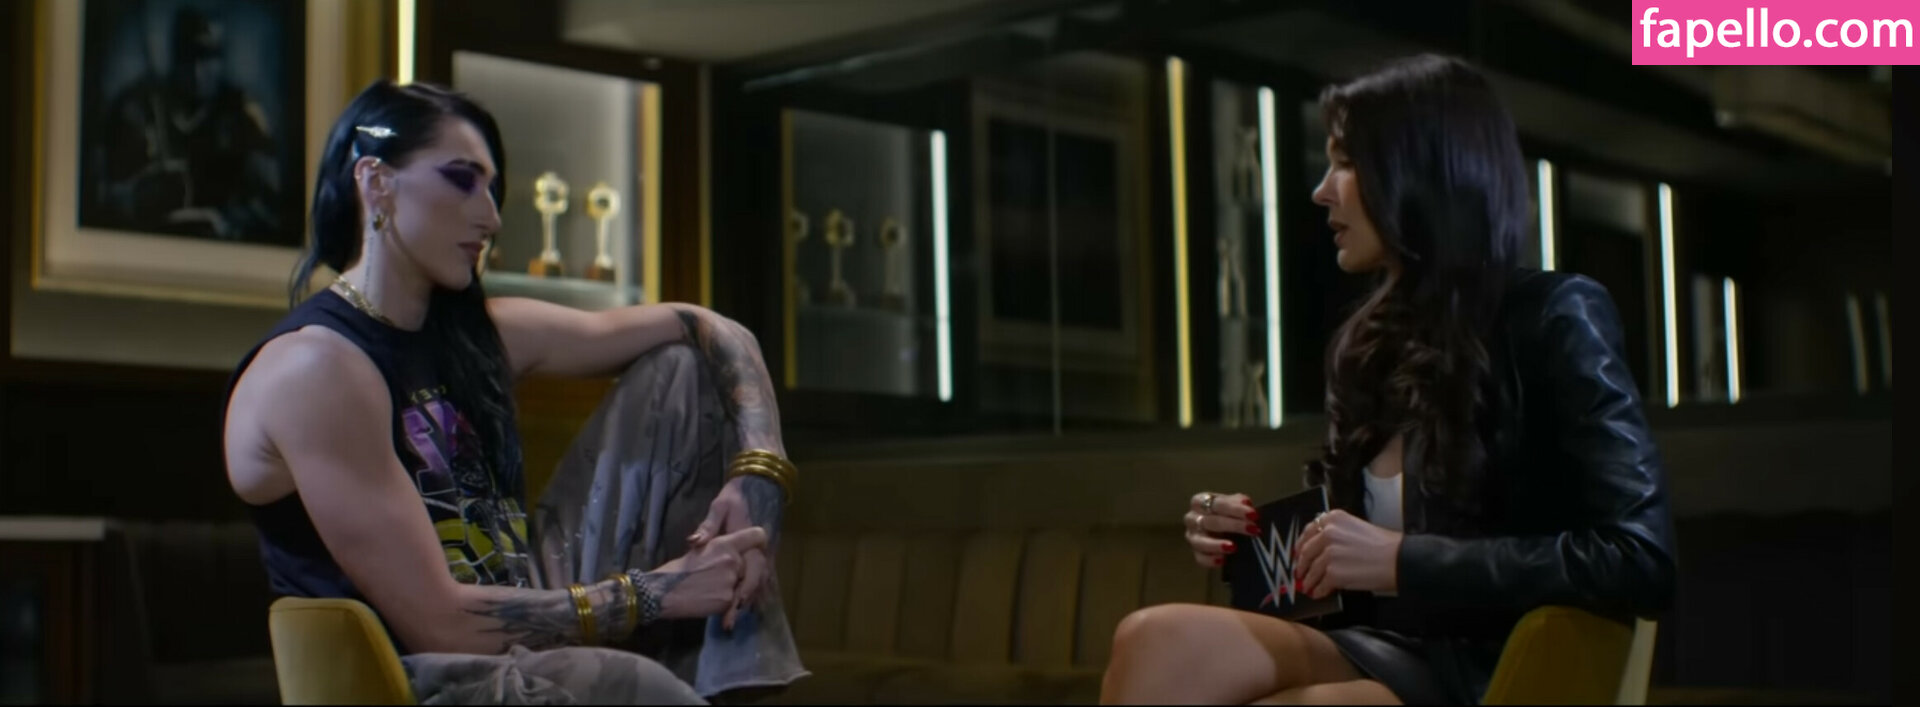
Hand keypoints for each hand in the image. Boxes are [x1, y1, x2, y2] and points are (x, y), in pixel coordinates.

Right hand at [648, 526, 767, 621]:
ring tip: (713, 590)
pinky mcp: (728, 600)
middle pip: (753, 565)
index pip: (756, 535)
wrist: (664, 591)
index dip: (758, 541)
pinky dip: (727, 603)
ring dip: (735, 588)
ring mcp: (732, 581)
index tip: (757, 547)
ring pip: (745, 584)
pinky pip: (736, 601)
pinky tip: (711, 600)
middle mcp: (733, 561)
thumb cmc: (678, 570)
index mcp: (725, 544)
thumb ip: (722, 549)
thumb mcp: (700, 550)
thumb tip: (736, 550)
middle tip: (726, 577)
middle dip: (743, 572)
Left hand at [687, 475, 783, 629]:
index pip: (751, 571)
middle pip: (756, 582)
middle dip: (743, 603)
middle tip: (729, 622)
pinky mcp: (764, 552)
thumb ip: (708, 527)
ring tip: (733, 619)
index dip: (743, 590)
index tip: (732, 606)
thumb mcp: (719, 507)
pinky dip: (755, 591)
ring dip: (749, 600)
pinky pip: (762, 576)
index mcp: (749, 541)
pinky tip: (746, 605)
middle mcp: (761, 549)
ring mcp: (765, 551)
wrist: (757, 482)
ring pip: (761, 582)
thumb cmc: (736, 495)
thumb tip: (695, 541)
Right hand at [1184, 491, 1260, 567]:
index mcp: (1199, 501)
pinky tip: (1222, 560)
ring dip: (1216, 544)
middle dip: (1233, 525)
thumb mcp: (1234, 504)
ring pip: (1201, 541)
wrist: (1224, 529)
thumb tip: (1246, 503)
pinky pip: (1200, 558)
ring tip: (1233, 547)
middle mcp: (1192, 518)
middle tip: (1252, 530)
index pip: (1217, 504)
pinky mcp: (1196, 553)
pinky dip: (1210, 560)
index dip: (1236, 509)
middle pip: (1210, 521)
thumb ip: (1240, 502)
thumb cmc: (1227, 513)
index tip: (1253, 515)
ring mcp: (1192, 537)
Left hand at [1296, 509, 1402, 597]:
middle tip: (1300, 572)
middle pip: (1306, 552)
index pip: (1309, 530)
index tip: (1298, 552)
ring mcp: (1328, 553)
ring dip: (1308, 580)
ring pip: (1311, 570)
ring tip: (1308, 586)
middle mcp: (1328, 533)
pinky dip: (1319, 590)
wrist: (1397, 560)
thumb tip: (1322, 550)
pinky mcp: (1332, 573)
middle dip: (1301, 564)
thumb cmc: (1384, 546)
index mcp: (1334, 519)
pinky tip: (1319, 593)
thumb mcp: (1356, 528)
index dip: (1301, 543)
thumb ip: (1336, 534)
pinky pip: (1320, 584)